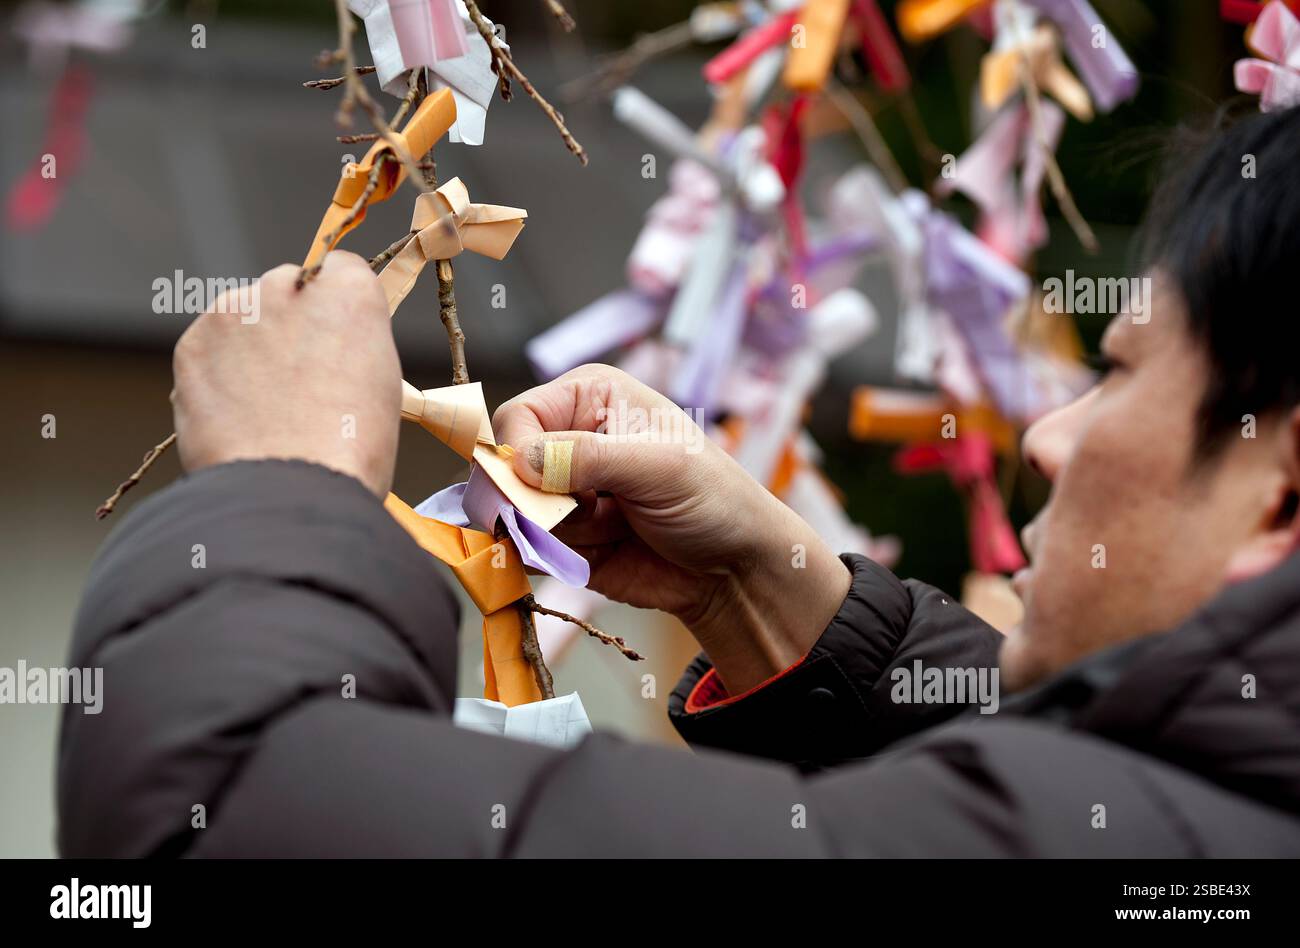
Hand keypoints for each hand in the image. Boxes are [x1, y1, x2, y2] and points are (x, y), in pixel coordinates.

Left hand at [171, 252, 401, 496]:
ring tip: (266, 408)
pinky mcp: (193, 343)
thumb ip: (353, 345)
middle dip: (292, 323)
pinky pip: (210, 349)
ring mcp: (234, 310)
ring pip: (244, 318)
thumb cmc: (349, 449)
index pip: (342, 270)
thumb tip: (328, 347)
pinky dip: (220, 374)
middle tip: (300, 382)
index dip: (339, 308)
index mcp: (349, 291)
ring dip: (253, 348)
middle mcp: (288, 286)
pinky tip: (239, 415)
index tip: (338, 339)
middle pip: (289, 289)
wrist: (287, 490)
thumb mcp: (379, 385)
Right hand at [494, 364, 850, 692]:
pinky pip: (527, 551)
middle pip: (503, 469)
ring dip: (556, 533)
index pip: (516, 418)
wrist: (733, 569)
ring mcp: (562, 492)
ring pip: (515, 515)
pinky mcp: (562, 539)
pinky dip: (551, 560)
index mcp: (588, 397)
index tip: (540, 489)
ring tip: (614, 529)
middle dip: (537, 502)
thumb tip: (519, 461)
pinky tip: (600, 552)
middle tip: (594, 512)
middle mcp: (567, 439)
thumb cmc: (712, 499)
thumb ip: (588, 458)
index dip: (515, 455)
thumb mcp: (659, 467)